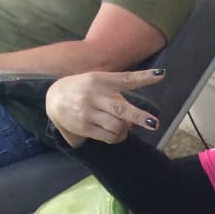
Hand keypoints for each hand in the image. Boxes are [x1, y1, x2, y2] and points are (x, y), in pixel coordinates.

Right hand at [45, 67, 163, 147]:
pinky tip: (117, 132)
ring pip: (118, 126)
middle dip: (139, 117)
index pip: (125, 79)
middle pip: (121, 109)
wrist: (54, 98)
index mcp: (100, 80)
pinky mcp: (85, 127)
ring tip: (124, 124)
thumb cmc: (84, 89)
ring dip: (127, 128)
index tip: (160, 75)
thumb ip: (117, 92)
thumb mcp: (98, 81)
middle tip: (154, 124)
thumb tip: (135, 118)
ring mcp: (88, 113)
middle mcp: (94, 96)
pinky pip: (110, 137)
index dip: (143, 77)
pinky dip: (119, 137)